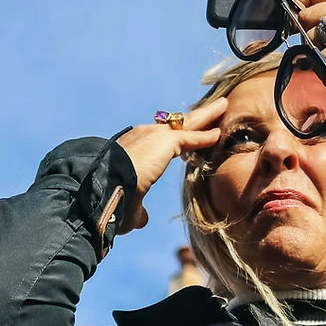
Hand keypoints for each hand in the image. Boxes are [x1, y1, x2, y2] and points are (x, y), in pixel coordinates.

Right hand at [115, 98, 226, 233]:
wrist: (103, 187)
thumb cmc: (110, 199)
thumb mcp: (128, 206)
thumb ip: (138, 210)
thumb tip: (143, 219)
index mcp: (133, 149)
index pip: (159, 141)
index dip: (175, 139)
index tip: (187, 137)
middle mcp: (143, 137)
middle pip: (175, 125)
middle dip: (194, 118)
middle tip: (211, 109)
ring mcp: (154, 136)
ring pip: (186, 123)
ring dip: (206, 116)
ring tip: (222, 106)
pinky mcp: (165, 141)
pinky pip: (192, 136)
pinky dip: (206, 136)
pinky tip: (218, 133)